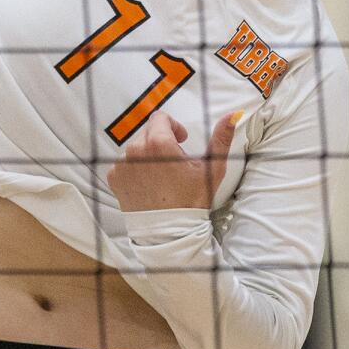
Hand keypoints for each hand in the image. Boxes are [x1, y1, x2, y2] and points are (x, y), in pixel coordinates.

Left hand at [107, 110, 240, 212]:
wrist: (171, 234)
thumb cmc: (193, 200)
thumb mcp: (211, 169)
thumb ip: (221, 138)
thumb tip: (234, 114)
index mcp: (158, 142)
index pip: (160, 118)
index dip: (173, 127)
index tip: (182, 141)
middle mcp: (135, 149)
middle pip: (148, 133)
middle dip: (162, 142)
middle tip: (174, 164)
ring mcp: (122, 164)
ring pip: (137, 149)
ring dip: (148, 156)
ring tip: (162, 177)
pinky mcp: (114, 178)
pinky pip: (125, 165)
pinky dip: (136, 170)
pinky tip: (149, 184)